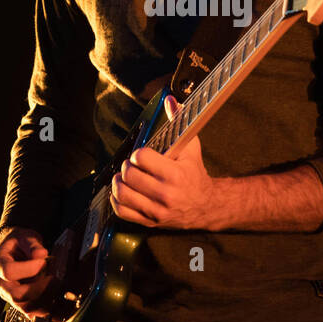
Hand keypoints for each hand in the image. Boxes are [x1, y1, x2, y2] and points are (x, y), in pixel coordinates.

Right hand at [0, 228, 56, 316]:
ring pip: (23, 306)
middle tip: (53, 279)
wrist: (12, 251)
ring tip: (56, 287)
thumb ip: (33, 245)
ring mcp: (6, 293)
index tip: (43, 262)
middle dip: (38, 289)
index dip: (28, 269)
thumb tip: (41, 254)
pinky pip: (28, 310)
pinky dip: (42, 307)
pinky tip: (53, 298)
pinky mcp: (16, 301)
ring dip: (43, 300)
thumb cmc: (18, 244)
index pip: (8, 271)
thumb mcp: (24, 237)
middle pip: (15, 294)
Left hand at [110, 94, 226, 229]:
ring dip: (118, 182)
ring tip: (123, 177)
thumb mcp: (191, 148)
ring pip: (123, 194)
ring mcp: (157, 210)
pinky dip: (117, 200)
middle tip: (131, 165)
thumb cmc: (195, 174)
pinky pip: (123, 212)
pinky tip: (122, 192)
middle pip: (129, 175)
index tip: (142, 155)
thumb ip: (179, 122)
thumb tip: (170, 100)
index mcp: (175, 174)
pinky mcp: (150, 221)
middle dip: (127, 167)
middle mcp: (165, 194)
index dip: (138, 153)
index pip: (141, 158)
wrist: (206, 206)